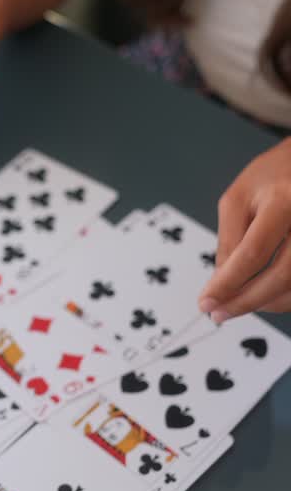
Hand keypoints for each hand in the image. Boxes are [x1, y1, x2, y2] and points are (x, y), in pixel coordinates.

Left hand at [199, 137, 290, 320]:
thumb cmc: (272, 177)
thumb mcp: (238, 198)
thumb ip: (229, 240)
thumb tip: (220, 284)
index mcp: (283, 201)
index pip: (253, 252)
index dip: (229, 283)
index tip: (207, 302)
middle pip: (282, 274)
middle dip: (247, 301)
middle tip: (219, 313)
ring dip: (266, 303)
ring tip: (238, 304)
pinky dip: (283, 296)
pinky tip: (264, 296)